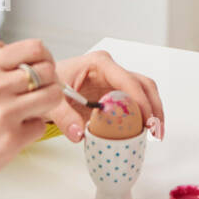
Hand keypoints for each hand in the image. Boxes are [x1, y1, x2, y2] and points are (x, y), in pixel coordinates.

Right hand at [0, 39, 63, 190]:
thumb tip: (27, 65)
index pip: (33, 48)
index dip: (45, 58)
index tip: (44, 67)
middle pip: (48, 71)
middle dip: (49, 82)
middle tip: (41, 92)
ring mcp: (5, 112)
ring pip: (52, 96)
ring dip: (47, 104)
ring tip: (32, 111)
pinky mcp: (12, 138)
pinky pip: (41, 126)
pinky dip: (32, 130)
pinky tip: (14, 132)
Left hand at [49, 50, 165, 142]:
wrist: (43, 86)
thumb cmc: (49, 86)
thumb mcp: (52, 102)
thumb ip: (64, 117)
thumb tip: (80, 134)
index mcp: (99, 64)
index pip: (127, 79)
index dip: (140, 100)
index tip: (146, 119)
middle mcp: (111, 69)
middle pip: (143, 84)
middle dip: (153, 107)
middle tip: (155, 130)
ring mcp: (116, 80)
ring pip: (144, 91)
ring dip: (153, 111)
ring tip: (156, 133)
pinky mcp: (116, 92)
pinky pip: (137, 101)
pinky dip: (144, 115)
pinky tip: (145, 131)